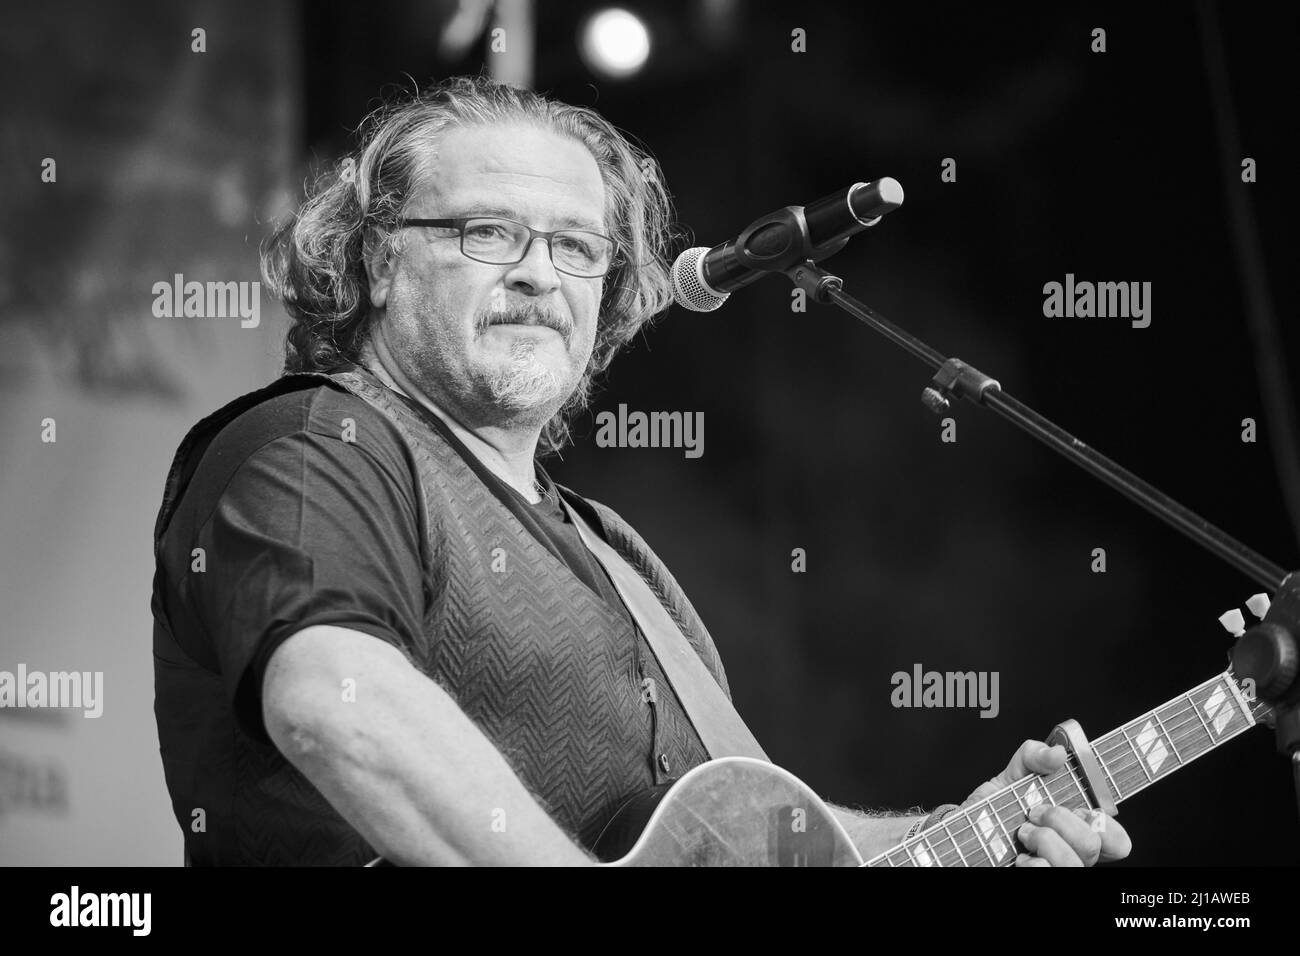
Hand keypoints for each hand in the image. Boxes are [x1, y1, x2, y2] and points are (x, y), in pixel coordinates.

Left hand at [961, 739, 1131, 866]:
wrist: (964, 831)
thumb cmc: (994, 808)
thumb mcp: (1013, 774)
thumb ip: (1034, 756)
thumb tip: (1058, 753)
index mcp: (1077, 831)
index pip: (1117, 840)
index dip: (1106, 825)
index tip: (1081, 808)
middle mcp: (1071, 855)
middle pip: (1092, 846)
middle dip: (1060, 820)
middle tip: (1033, 812)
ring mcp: (1054, 869)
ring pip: (1071, 864)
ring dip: (1044, 840)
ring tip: (1022, 832)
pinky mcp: (1035, 877)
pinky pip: (1044, 874)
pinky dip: (1029, 863)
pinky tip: (1017, 856)